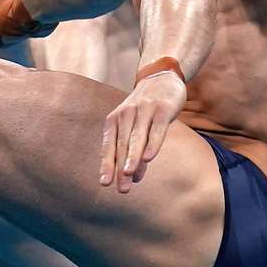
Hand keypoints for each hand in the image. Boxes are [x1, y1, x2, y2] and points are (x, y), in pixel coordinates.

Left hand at [100, 71, 186, 192]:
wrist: (161, 77)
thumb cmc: (144, 109)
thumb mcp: (135, 127)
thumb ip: (134, 151)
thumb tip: (132, 177)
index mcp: (114, 120)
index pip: (109, 146)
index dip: (107, 165)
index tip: (104, 184)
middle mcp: (125, 115)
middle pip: (122, 146)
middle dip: (120, 168)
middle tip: (121, 189)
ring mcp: (143, 111)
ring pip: (137, 138)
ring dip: (132, 158)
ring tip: (128, 176)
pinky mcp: (162, 109)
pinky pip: (156, 129)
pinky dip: (152, 144)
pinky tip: (149, 158)